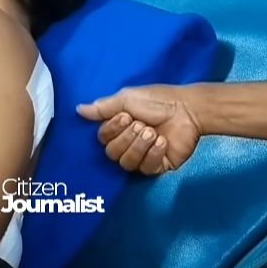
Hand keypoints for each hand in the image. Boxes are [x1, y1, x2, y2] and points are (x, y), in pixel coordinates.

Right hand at [77, 85, 201, 174]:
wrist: (188, 110)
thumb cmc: (158, 101)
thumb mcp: (127, 98)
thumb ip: (103, 107)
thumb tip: (79, 109)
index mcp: (119, 128)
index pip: (103, 139)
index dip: (112, 130)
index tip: (126, 117)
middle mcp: (128, 144)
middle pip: (112, 154)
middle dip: (127, 139)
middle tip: (143, 125)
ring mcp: (143, 156)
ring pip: (127, 163)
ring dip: (139, 146)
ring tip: (153, 133)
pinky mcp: (158, 166)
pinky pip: (146, 169)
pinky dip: (153, 154)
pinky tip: (162, 142)